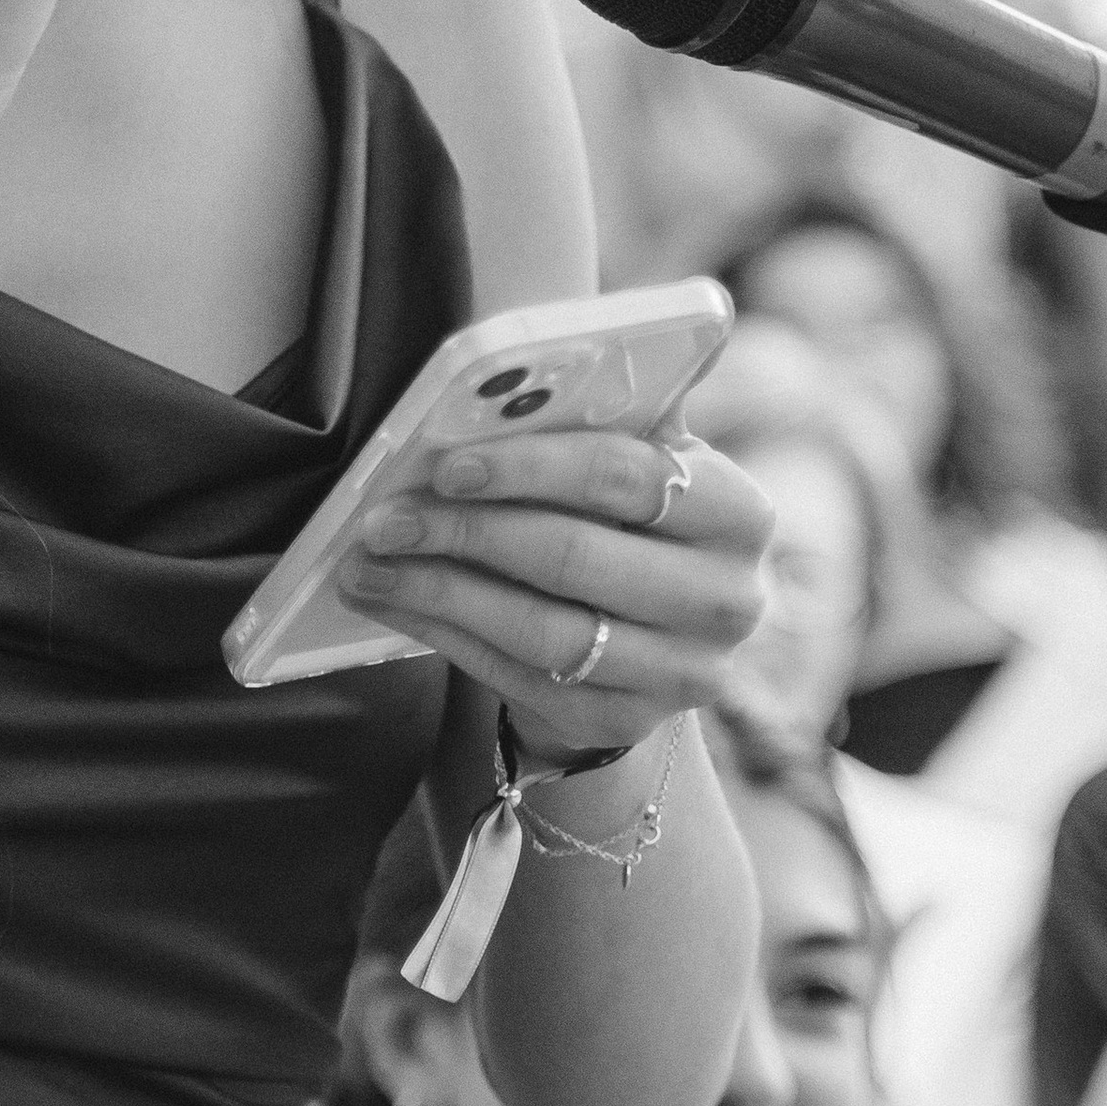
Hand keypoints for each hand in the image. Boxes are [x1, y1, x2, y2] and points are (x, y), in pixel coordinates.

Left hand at [335, 424, 770, 757]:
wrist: (649, 634)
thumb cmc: (625, 524)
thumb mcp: (633, 466)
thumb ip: (591, 422)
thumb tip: (494, 384)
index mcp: (737, 511)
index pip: (627, 475)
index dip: (528, 468)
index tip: (445, 464)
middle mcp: (728, 600)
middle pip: (575, 556)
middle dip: (465, 532)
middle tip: (385, 518)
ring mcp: (682, 673)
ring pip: (541, 629)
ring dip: (439, 593)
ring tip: (368, 566)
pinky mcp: (624, 721)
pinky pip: (519, 678)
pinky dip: (448, 638)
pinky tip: (400, 606)